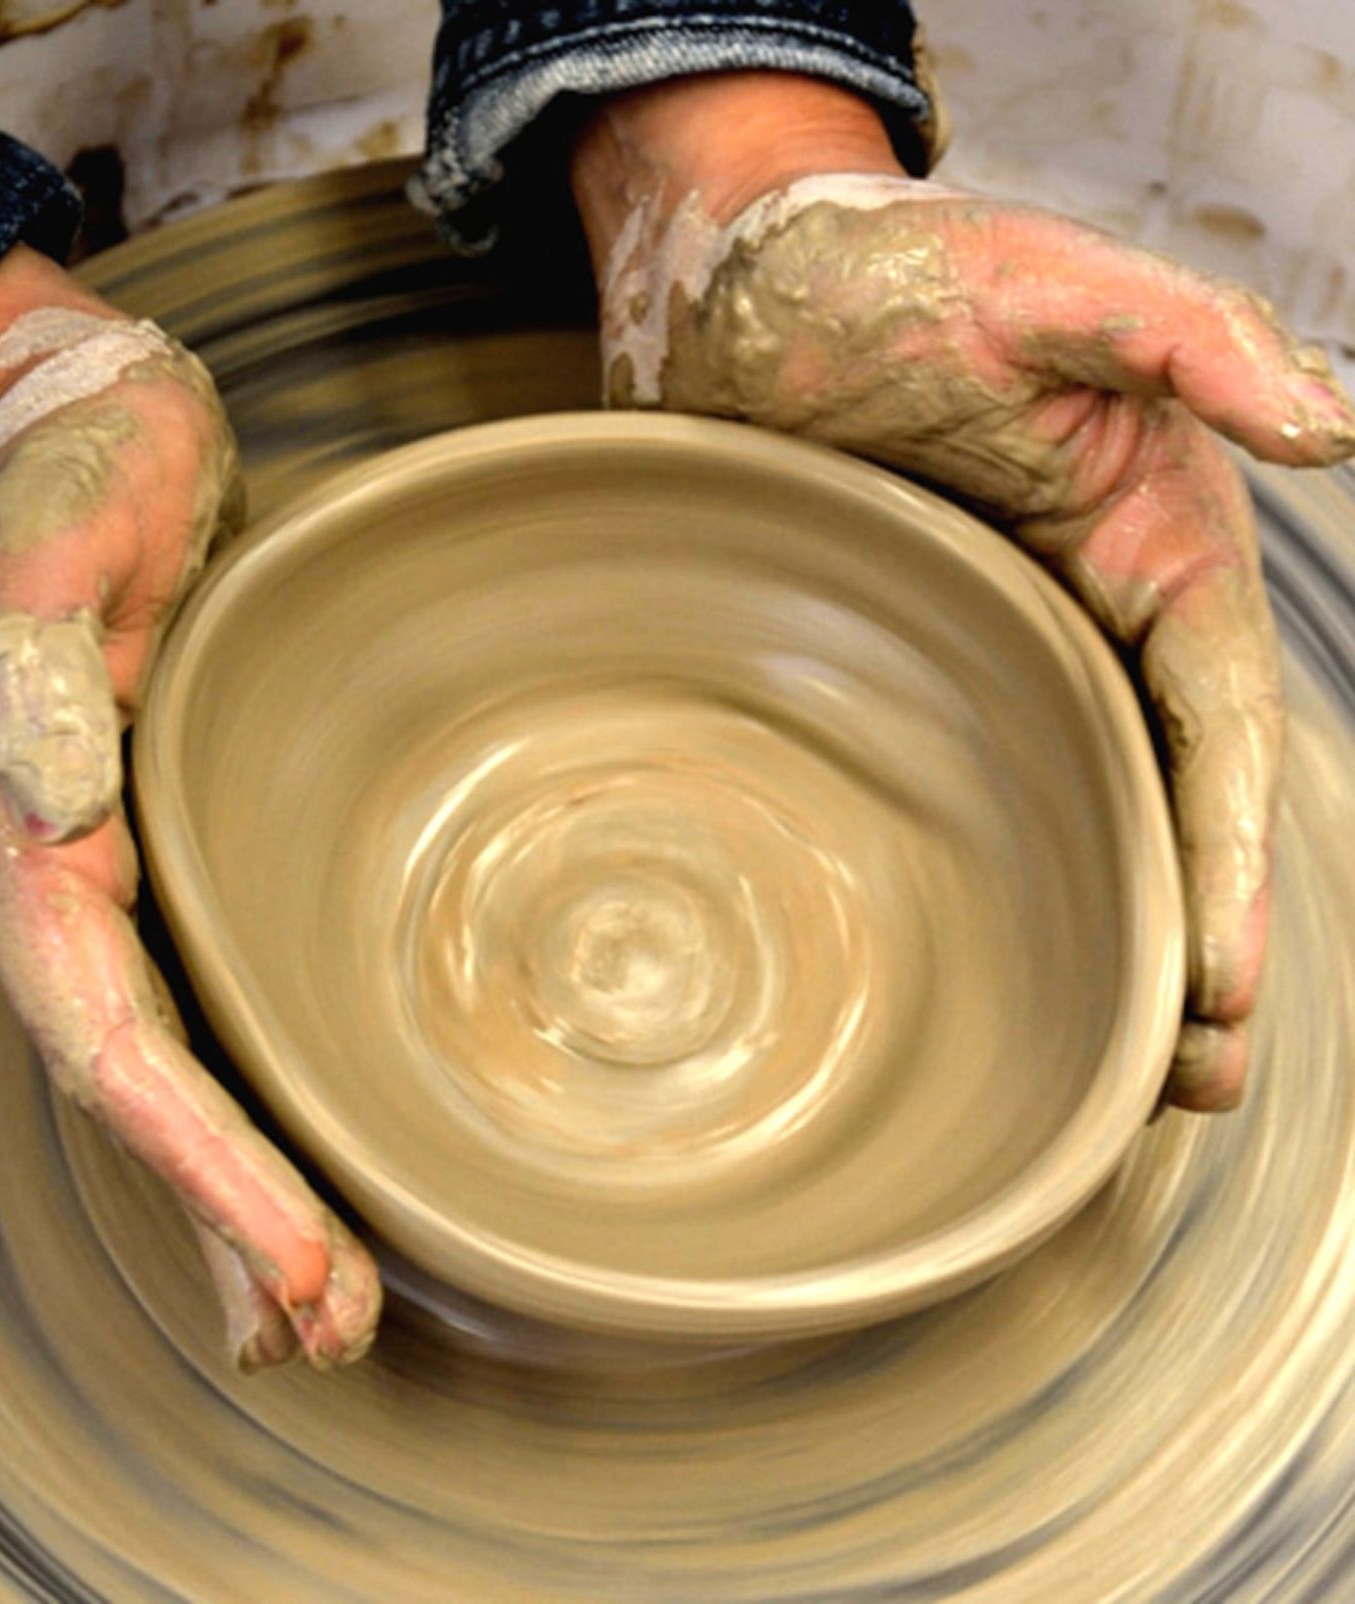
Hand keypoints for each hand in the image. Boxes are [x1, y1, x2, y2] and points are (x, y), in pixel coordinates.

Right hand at [0, 246, 380, 1365]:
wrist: (33, 410)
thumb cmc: (40, 462)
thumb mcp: (39, 540)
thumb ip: (29, 657)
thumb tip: (49, 798)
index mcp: (21, 846)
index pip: (118, 1056)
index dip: (209, 1177)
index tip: (303, 1271)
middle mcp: (58, 883)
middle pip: (146, 1102)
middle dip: (235, 1226)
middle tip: (329, 1333)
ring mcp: (106, 869)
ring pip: (172, 1068)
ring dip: (237, 1189)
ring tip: (309, 1296)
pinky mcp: (158, 833)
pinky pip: (198, 991)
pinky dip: (239, 1089)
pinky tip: (284, 1139)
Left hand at [571, 74, 1354, 1111]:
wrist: (753, 293)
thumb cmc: (904, 276)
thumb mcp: (1052, 285)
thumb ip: (1195, 343)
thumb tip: (1336, 432)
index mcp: (1159, 546)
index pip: (1220, 731)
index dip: (1233, 864)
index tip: (1231, 990)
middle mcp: (1098, 620)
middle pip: (1168, 810)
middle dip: (1190, 950)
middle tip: (1188, 1088)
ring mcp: (1004, 660)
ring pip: (1081, 824)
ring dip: (1106, 951)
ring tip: (1114, 1085)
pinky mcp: (914, 675)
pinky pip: (972, 795)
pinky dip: (1002, 887)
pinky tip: (990, 973)